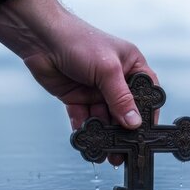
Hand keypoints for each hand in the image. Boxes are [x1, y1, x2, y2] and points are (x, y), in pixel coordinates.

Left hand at [0, 0, 157, 164]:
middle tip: (124, 151)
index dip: (148, 114)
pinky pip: (84, 118)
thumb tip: (134, 123)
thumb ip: (121, 98)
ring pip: (104, 118)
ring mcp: (95, 89)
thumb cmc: (79, 41)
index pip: (146, 94)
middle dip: (124, 131)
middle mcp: (115, 79)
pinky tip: (86, 142)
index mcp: (131, 66)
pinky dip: (85, 130)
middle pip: (124, 111)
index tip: (146, 134)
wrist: (41, 37)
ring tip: (105, 152)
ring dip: (104, 134)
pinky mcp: (76, 97)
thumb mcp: (107, 70)